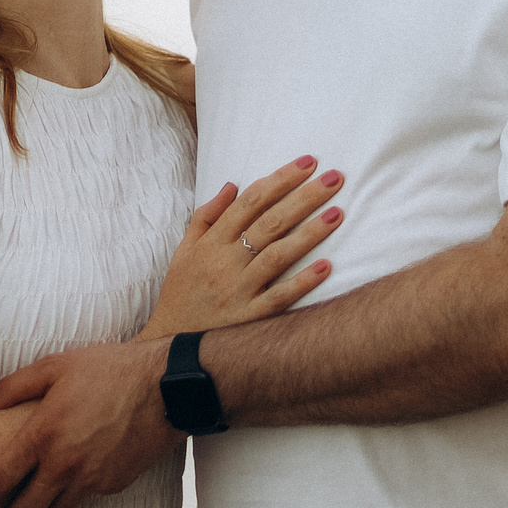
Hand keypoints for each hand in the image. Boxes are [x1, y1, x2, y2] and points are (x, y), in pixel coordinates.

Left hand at [0, 339, 177, 507]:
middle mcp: (63, 465)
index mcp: (41, 435)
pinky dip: (76, 493)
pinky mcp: (114, 485)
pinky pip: (86, 499)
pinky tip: (80, 471)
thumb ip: (13, 387)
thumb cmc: (110, 370)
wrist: (167, 387)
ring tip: (39, 494)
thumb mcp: (56, 366)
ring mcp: (91, 479)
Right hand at [143, 155, 342, 338]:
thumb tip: (233, 184)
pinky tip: (326, 267)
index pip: (250, 201)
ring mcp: (239, 290)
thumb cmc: (181, 293)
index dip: (280, 180)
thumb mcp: (184, 250)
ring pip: (278, 255)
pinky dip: (301, 282)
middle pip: (270, 222)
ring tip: (338, 212)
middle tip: (335, 177)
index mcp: (212, 241)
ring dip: (309, 233)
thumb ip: (206, 216)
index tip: (308, 163)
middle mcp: (226, 262)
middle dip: (304, 197)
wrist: (169, 344)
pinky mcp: (249, 318)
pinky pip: (278, 298)